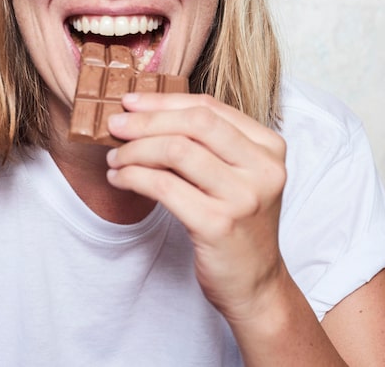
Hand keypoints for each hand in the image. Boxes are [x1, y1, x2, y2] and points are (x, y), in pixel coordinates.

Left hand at [105, 92, 288, 321]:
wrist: (255, 283)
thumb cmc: (239, 225)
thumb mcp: (238, 176)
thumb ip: (208, 145)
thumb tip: (146, 114)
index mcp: (270, 147)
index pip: (210, 108)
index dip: (164, 101)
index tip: (131, 101)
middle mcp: (263, 168)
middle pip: (195, 123)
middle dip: (147, 120)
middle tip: (115, 125)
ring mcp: (243, 197)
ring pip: (177, 150)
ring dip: (135, 151)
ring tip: (115, 159)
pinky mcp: (219, 224)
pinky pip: (165, 186)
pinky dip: (134, 178)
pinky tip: (121, 180)